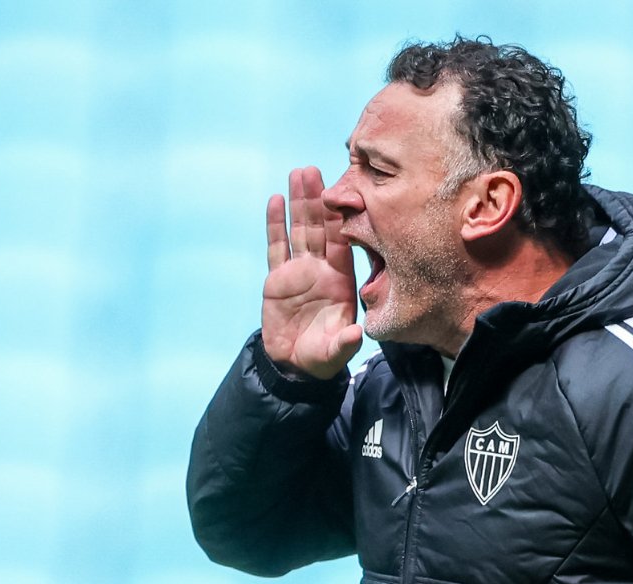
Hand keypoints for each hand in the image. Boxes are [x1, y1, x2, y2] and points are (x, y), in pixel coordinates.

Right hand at [261, 166, 362, 378]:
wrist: (295, 364)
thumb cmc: (323, 356)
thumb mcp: (335, 351)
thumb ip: (344, 342)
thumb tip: (356, 333)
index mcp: (342, 281)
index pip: (344, 244)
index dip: (343, 219)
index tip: (346, 193)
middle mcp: (322, 269)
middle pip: (321, 228)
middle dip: (319, 200)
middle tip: (316, 170)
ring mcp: (300, 270)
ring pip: (300, 229)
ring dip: (300, 202)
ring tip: (300, 173)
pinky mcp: (278, 277)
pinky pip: (277, 246)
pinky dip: (276, 223)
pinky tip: (275, 200)